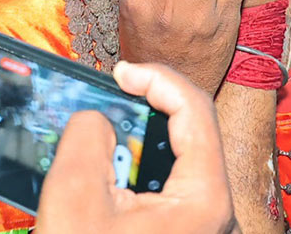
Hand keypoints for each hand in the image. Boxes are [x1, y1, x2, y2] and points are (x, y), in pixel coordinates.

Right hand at [35, 62, 236, 233]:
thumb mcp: (74, 195)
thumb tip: (99, 120)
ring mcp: (201, 228)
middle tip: (110, 92)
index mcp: (205, 199)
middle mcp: (216, 213)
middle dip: (149, 104)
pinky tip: (109, 168)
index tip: (117, 72)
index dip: (156, 78)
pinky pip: (171, 186)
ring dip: (143, 135)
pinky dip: (142, 166)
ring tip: (104, 126)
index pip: (193, 110)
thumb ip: (88, 135)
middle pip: (192, 131)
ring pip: (181, 158)